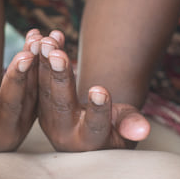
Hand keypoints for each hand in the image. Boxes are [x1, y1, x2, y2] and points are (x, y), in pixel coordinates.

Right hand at [0, 29, 41, 151]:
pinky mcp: (33, 109)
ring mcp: (23, 122)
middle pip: (13, 104)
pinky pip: (39, 84)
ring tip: (34, 41)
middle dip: (18, 79)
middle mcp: (7, 133)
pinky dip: (39, 62)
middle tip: (25, 56)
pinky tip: (37, 38)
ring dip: (34, 65)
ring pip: (31, 92)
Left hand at [37, 36, 150, 150]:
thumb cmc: (116, 128)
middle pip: (62, 104)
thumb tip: (143, 130)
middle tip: (56, 55)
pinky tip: (40, 36)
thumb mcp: (126, 128)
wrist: (91, 129)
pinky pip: (36, 78)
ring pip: (45, 89)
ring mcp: (48, 118)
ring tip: (48, 41)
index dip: (98, 109)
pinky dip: (38, 57)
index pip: (94, 125)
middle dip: (59, 77)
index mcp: (88, 142)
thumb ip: (131, 125)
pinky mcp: (39, 103)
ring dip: (45, 63)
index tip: (100, 90)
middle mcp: (64, 132)